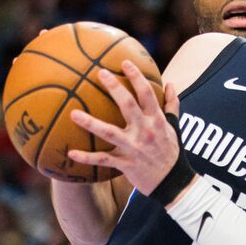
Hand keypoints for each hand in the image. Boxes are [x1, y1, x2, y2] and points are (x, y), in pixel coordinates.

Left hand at [68, 60, 180, 195]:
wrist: (172, 182)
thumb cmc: (171, 152)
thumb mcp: (175, 127)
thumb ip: (172, 105)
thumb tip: (171, 84)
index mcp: (157, 120)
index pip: (147, 93)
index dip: (136, 76)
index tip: (124, 62)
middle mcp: (146, 131)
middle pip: (128, 105)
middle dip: (114, 87)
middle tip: (99, 73)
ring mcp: (134, 148)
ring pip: (109, 132)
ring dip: (90, 122)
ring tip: (73, 113)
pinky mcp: (126, 164)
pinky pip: (103, 160)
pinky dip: (87, 158)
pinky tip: (70, 153)